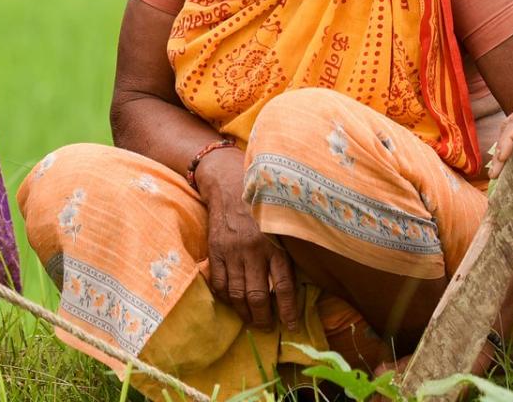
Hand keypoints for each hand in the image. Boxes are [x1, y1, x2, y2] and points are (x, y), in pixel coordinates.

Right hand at [196, 149, 299, 330]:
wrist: (231, 184)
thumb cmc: (263, 206)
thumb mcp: (282, 226)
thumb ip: (288, 251)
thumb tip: (297, 282)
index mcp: (275, 245)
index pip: (283, 287)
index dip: (288, 311)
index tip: (291, 326)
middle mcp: (253, 251)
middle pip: (258, 296)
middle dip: (263, 318)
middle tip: (267, 328)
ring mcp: (232, 252)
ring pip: (237, 294)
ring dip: (244, 313)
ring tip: (251, 322)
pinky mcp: (215, 251)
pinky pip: (219, 283)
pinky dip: (226, 298)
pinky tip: (233, 303)